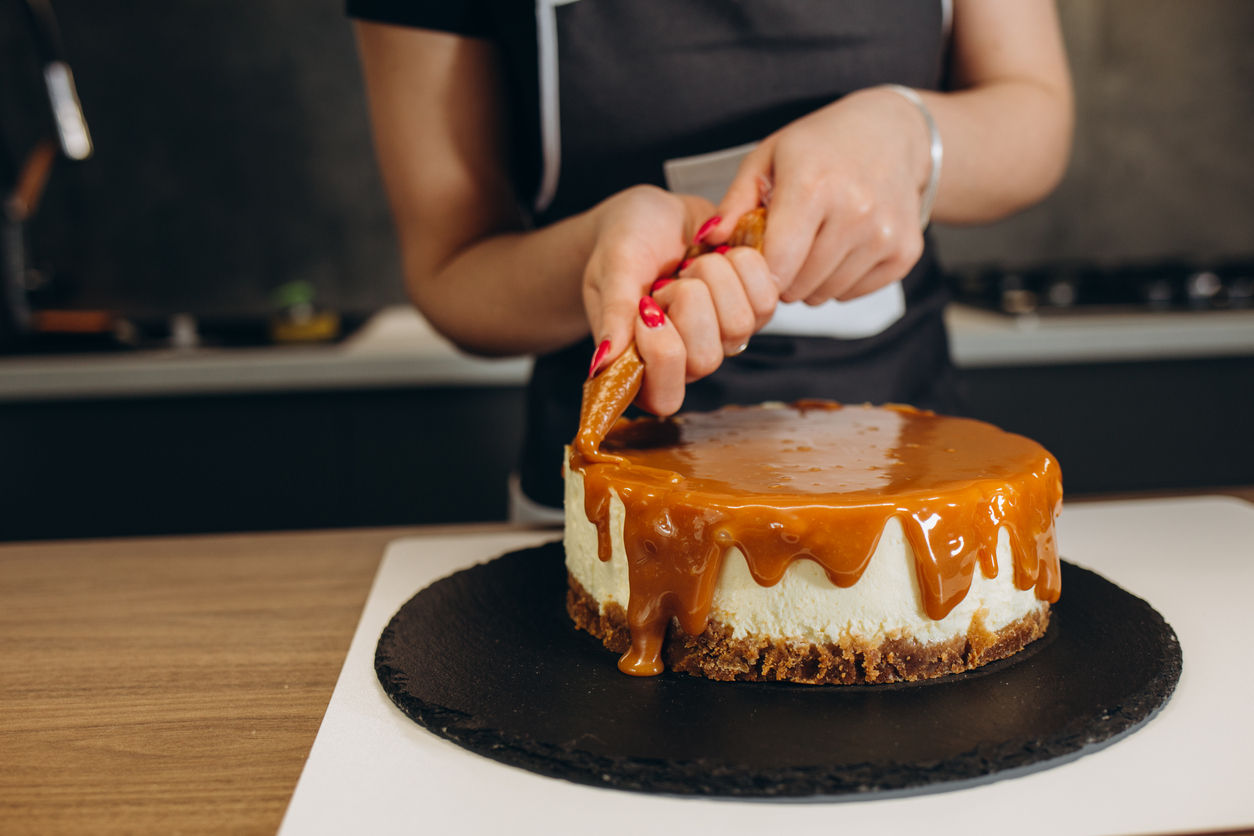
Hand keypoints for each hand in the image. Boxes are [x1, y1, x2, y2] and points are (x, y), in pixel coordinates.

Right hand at [584, 186, 778, 415]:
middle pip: (706, 359)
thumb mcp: (612, 270)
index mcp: (643, 365)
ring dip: (713, 277)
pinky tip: (718, 252)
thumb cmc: (625, 244)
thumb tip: (602, 365)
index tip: (646, 308)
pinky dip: (742, 263)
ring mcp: (724, 336)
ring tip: (690, 262)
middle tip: (667, 278)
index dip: (662, 355)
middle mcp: (687, 360)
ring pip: (740, 326)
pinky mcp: (753, 308)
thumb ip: (613, 314)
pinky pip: (766, 298)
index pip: (664, 398)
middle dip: (686, 302)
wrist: (655, 213)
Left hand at [710, 87, 930, 304]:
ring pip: (824, 295)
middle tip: (784, 247)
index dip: (757, 273)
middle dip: (782, 276)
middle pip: (798, 286)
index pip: (776, 266)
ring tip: (812, 243)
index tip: (755, 259)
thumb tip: (708, 241)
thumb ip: (734, 203)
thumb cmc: (822, 145)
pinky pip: (853, 293)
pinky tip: (840, 247)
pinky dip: (840, 280)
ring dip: (809, 280)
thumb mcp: (769, 158)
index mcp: (814, 186)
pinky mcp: (905, 252)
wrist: (893, 133)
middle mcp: (856, 212)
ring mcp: (885, 235)